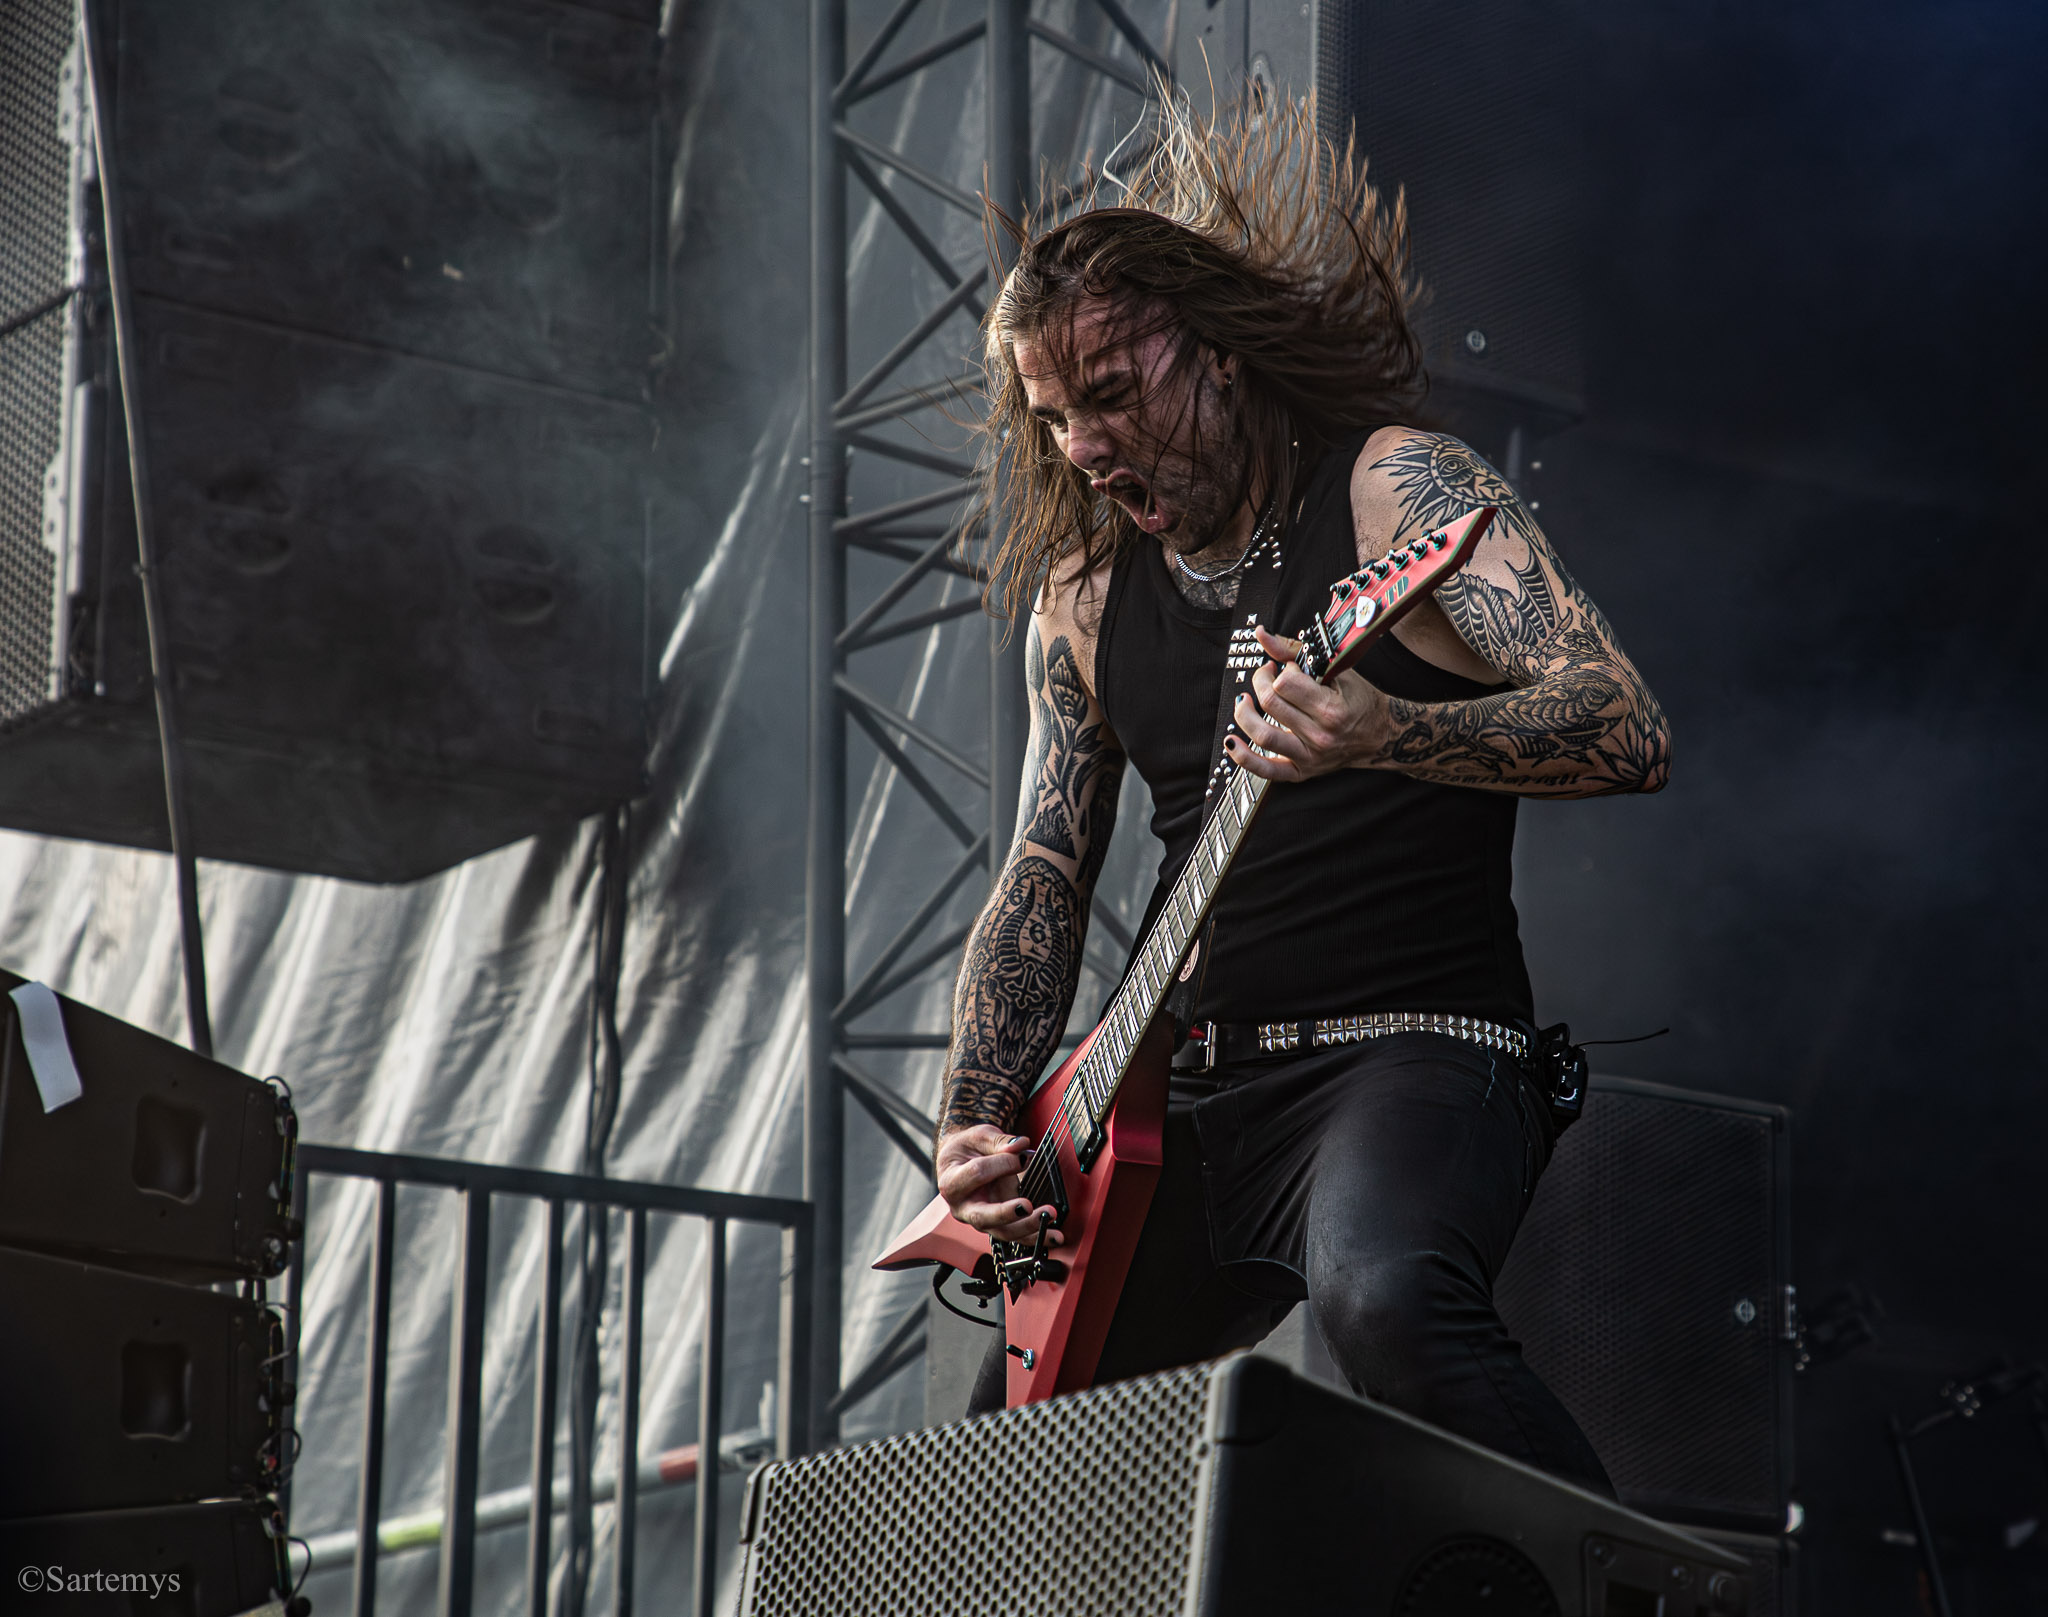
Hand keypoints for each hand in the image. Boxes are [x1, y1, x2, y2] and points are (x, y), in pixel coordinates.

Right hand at [934, 1124, 1064, 1245]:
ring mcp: (980, 1220)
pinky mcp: (997, 1225)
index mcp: (951, 1181)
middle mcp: (962, 1207)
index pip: (976, 1173)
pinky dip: (1036, 1236)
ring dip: (1028, 1227)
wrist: (961, 1161)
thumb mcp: (978, 1137)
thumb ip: (998, 1141)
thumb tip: (1020, 1145)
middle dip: (1007, 1212)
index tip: (1021, 1156)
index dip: (1001, 1163)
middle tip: (1027, 1205)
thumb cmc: (967, 1149)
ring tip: (1049, 1216)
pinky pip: (1016, 1235)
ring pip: (1002, 1232)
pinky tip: (1054, 1235)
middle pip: (983, 1216)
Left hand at [1224, 625, 1392, 781]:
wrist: (1379, 734)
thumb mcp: (1334, 670)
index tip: (1284, 667)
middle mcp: (1320, 735)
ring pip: (1262, 735)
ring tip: (1244, 701)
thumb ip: (1294, 651)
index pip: (1285, 683)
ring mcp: (1310, 756)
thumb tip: (1261, 634)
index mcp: (1331, 709)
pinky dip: (1244, 758)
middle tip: (1265, 676)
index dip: (1279, 670)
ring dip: (1244, 714)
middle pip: (1270, 704)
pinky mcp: (1301, 772)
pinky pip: (1266, 770)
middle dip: (1260, 682)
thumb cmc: (1357, 700)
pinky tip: (1231, 742)